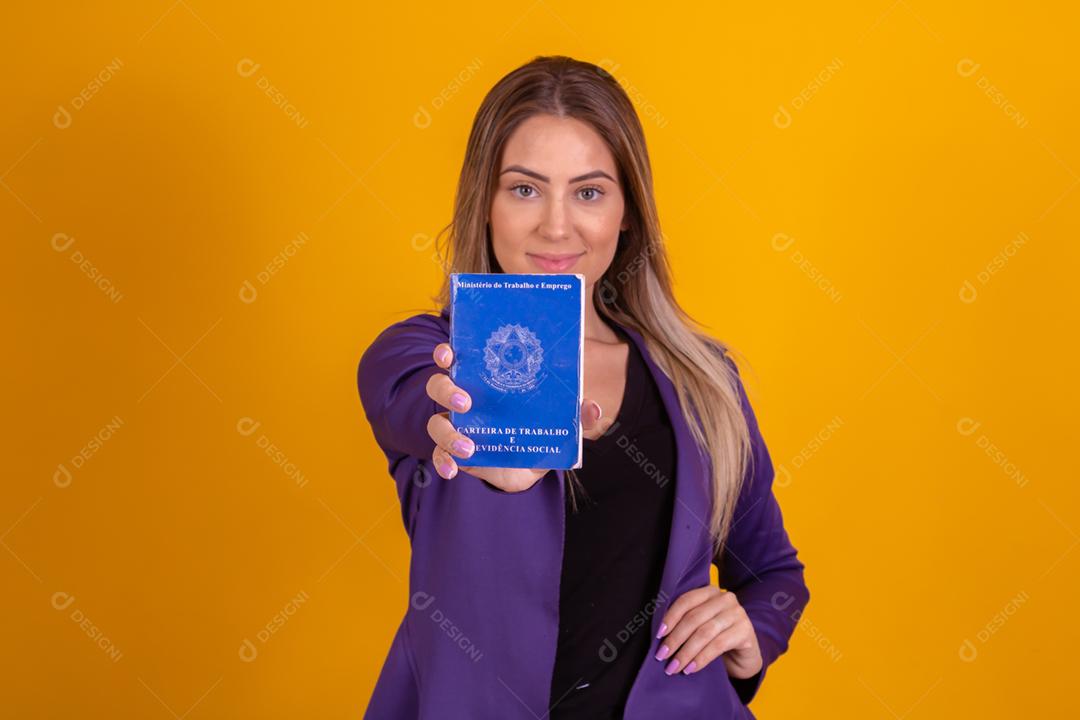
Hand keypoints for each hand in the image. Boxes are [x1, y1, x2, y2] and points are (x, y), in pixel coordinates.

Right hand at [425, 342, 603, 492]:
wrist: (529, 466)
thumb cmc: (536, 429)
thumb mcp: (556, 421)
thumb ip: (574, 415)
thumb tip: (593, 407)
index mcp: (484, 381)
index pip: (458, 359)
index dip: (447, 353)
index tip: (449, 354)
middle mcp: (464, 400)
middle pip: (438, 386)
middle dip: (447, 390)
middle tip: (466, 402)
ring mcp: (456, 427)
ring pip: (435, 423)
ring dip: (447, 432)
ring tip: (469, 446)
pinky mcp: (455, 453)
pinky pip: (439, 456)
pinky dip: (442, 462)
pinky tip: (452, 470)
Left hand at [654, 585, 761, 677]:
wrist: (744, 655)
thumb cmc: (716, 637)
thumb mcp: (700, 625)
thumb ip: (685, 622)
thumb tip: (659, 636)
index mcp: (710, 591)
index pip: (686, 601)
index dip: (670, 617)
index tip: (658, 636)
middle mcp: (725, 598)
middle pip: (693, 618)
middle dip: (675, 639)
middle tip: (662, 656)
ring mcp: (737, 613)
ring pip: (704, 633)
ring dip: (686, 652)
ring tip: (674, 667)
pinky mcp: (745, 631)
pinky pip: (718, 645)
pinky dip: (701, 658)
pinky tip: (691, 669)